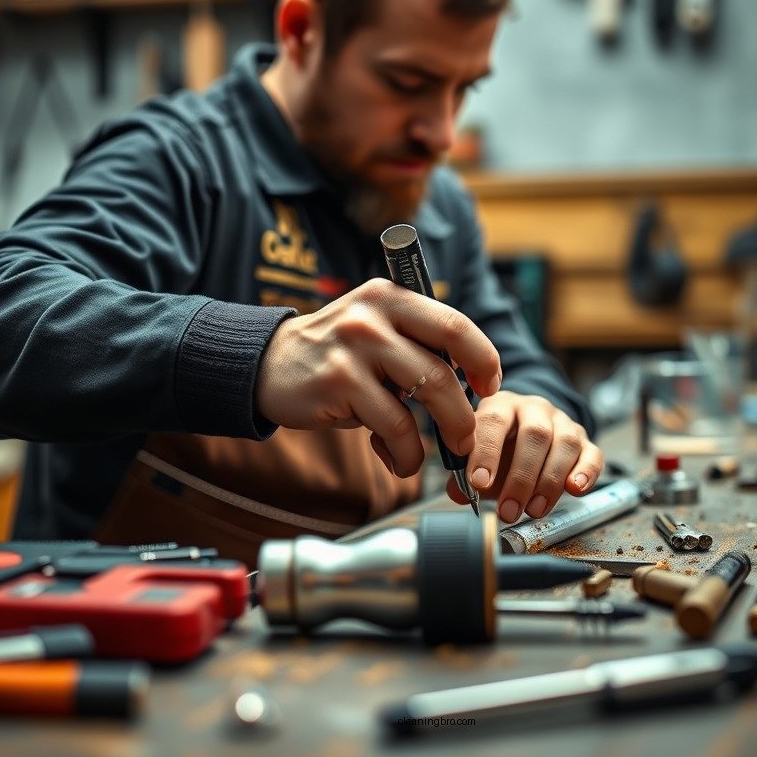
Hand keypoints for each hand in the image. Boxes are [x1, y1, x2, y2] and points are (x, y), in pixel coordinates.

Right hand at [256, 278, 501, 477]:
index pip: (455, 325)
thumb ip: (415, 342)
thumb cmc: (334, 353)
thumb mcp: (374, 328)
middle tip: (468, 437)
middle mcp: (374, 315)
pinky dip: (405, 452)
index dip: (483, 358)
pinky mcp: (339, 382)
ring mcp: (356, 346)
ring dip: (444, 433)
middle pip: (444, 366)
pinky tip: (400, 460)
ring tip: (440, 453)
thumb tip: (470, 381)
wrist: (266, 364)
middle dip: (465, 411)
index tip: (490, 386)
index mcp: (391, 296)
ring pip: (425, 395)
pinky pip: (392, 425)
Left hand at [445, 391, 602, 522]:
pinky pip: (592, 453)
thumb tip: (460, 493)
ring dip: (549, 482)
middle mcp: (533, 408)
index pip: (494, 421)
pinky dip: (586, 472)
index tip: (479, 483)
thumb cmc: (499, 447)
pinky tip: (574, 489)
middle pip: (535, 435)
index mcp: (500, 405)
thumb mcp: (477, 455)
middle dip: (521, 477)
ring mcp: (562, 422)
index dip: (486, 453)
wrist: (528, 433)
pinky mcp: (584, 440)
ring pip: (564, 444)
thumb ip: (464, 475)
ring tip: (534, 510)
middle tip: (509, 510)